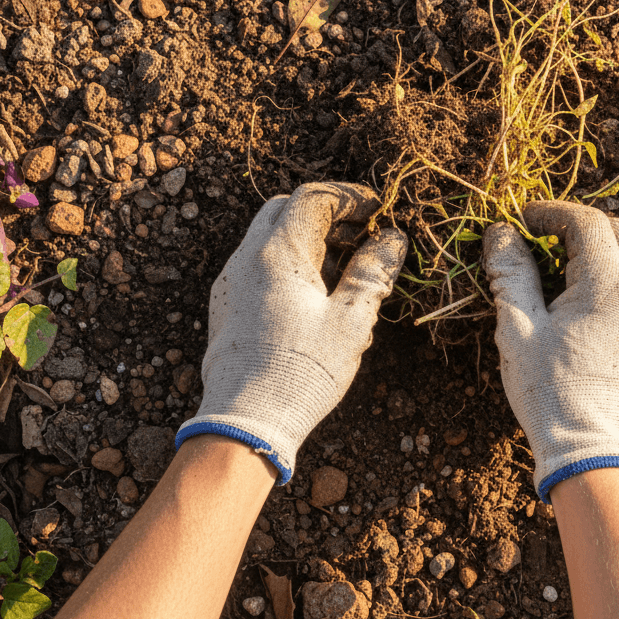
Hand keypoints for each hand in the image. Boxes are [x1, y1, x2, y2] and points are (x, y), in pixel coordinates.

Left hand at [176, 183, 405, 482]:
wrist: (243, 422)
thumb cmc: (303, 370)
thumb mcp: (352, 319)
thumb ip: (373, 271)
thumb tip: (393, 238)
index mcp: (279, 252)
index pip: (313, 197)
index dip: (349, 197)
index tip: (377, 211)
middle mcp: (247, 257)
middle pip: (284, 209)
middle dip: (326, 213)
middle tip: (361, 235)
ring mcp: (231, 281)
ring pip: (268, 236)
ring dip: (306, 238)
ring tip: (343, 268)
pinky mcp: (225, 305)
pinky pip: (257, 263)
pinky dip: (287, 261)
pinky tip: (313, 296)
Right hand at [483, 201, 618, 500]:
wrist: (594, 451)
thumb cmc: (550, 390)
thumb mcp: (519, 327)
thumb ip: (512, 272)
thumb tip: (501, 233)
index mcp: (609, 283)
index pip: (586, 221)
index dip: (550, 213)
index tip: (520, 223)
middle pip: (616, 230)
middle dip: (576, 225)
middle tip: (538, 240)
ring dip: (594, 250)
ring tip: (553, 271)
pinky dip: (607, 276)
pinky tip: (575, 301)